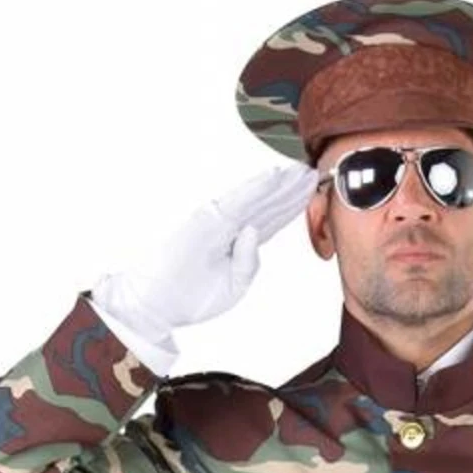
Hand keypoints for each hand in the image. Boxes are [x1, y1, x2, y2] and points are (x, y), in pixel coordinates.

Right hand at [92, 161, 318, 352]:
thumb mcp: (234, 287)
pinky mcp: (207, 219)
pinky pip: (236, 202)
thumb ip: (249, 263)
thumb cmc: (191, 296)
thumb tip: (255, 231)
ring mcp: (219, 220)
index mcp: (239, 244)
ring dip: (279, 183)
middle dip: (291, 189)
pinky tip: (273, 176)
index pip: (271, 220)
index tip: (312, 191)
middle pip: (268, 205)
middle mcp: (231, 227)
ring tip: (300, 169)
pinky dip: (255, 188)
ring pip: (257, 198)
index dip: (292, 205)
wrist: (159, 303)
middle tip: (314, 171)